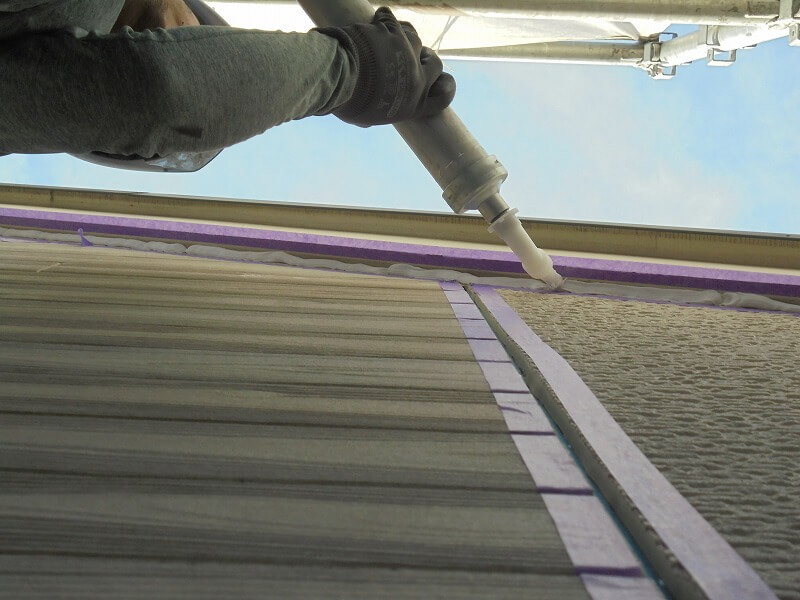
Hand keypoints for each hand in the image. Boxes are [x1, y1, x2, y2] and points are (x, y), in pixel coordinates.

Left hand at [317, 7, 455, 126]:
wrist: (338, 79)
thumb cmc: (349, 102)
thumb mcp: (368, 117)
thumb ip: (381, 110)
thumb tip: (375, 113)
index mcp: (414, 105)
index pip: (444, 96)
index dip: (446, 86)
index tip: (440, 80)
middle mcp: (417, 80)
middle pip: (436, 64)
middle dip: (425, 58)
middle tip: (410, 57)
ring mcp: (407, 54)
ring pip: (415, 39)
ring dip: (401, 39)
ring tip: (383, 42)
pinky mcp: (394, 33)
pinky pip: (393, 21)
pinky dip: (385, 20)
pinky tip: (375, 24)